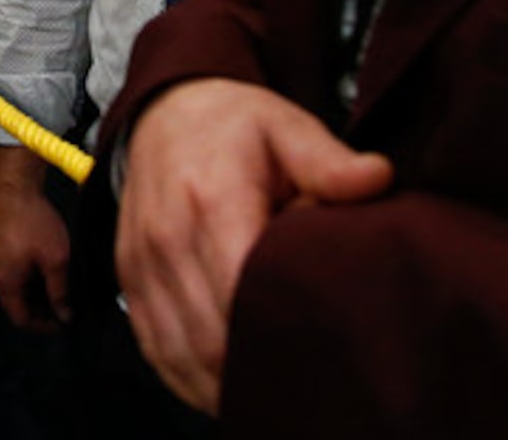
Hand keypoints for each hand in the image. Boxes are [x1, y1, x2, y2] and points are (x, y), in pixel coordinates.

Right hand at [0, 155, 72, 332]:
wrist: (18, 189)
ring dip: (40, 296)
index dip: (44, 327)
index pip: (21, 319)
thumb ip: (60, 291)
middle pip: (19, 307)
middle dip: (43, 312)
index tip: (64, 324)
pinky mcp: (4, 252)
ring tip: (63, 292)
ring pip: (20, 292)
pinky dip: (34, 282)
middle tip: (67, 310)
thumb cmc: (34, 221)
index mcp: (6, 282)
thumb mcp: (56, 260)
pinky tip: (52, 275)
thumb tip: (65, 315)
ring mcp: (0, 263)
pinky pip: (18, 277)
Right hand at [117, 78, 394, 414]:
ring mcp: (142, 264)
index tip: (320, 352)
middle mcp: (167, 237)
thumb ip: (329, 162)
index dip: (277, 332)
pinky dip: (188, 379)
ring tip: (270, 395)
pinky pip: (155, 349)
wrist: (164, 112)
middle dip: (257, 370)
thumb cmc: (231, 124)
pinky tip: (223, 390)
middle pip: (211, 336)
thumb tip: (378, 177)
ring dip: (223, 385)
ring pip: (181, 353)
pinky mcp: (130, 281)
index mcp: (210, 200)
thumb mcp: (286, 127)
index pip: (238, 290)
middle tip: (307, 385)